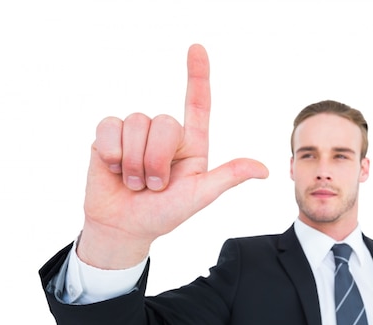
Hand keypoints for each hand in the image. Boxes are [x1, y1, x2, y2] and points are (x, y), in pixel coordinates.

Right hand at [77, 44, 268, 268]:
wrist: (122, 227)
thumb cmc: (164, 214)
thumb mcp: (200, 196)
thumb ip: (228, 177)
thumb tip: (265, 170)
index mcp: (191, 144)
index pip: (197, 103)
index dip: (197, 75)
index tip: (197, 48)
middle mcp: (165, 135)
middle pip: (164, 122)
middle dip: (156, 161)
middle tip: (153, 185)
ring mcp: (136, 133)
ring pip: (136, 123)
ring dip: (134, 162)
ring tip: (134, 182)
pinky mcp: (108, 136)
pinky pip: (110, 126)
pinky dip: (112, 152)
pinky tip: (113, 169)